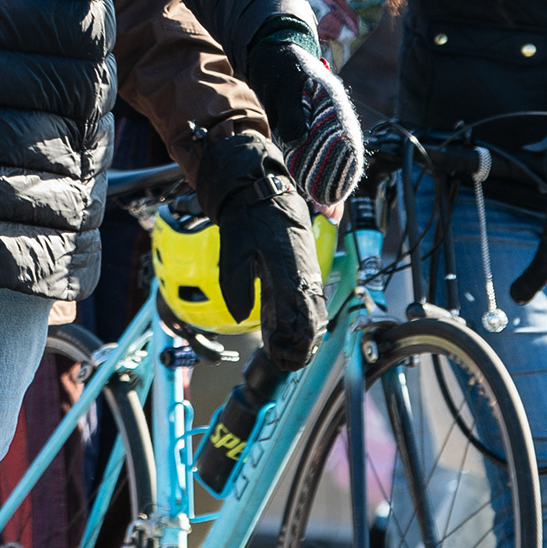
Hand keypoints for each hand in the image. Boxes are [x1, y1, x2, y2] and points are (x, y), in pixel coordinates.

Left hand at [188, 127, 325, 370]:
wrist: (260, 184)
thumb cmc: (246, 213)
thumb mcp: (233, 246)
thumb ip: (236, 281)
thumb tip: (241, 315)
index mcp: (286, 265)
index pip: (296, 311)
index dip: (291, 337)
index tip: (282, 355)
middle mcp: (302, 268)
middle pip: (310, 315)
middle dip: (302, 342)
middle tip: (289, 363)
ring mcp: (307, 265)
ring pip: (313, 306)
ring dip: (307, 332)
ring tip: (295, 354)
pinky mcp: (305, 263)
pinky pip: (310, 295)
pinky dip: (307, 316)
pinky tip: (299, 330)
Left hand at [271, 48, 367, 210]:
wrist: (271, 55)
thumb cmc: (282, 67)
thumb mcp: (286, 87)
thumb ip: (291, 114)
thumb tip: (296, 140)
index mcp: (334, 108)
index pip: (347, 147)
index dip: (344, 174)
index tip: (337, 194)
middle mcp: (333, 121)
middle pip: (343, 161)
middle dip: (337, 188)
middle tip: (330, 213)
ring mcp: (322, 128)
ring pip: (331, 164)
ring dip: (328, 188)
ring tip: (326, 213)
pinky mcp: (308, 133)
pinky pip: (316, 160)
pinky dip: (315, 178)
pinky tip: (313, 196)